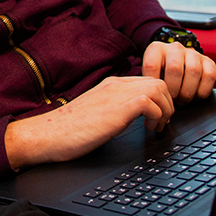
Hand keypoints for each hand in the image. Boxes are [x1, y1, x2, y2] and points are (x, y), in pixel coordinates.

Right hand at [4, 76, 173, 169]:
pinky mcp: (115, 111)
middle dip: (168, 104)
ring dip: (165, 109)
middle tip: (161, 124)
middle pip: (158, 81)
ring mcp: (115, 96)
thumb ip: (114, 108)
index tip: (157, 118)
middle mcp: (115, 86)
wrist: (47, 135)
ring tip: (156, 127)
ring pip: (158, 88)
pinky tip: (147, 129)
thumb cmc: (67, 130)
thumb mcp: (97, 113)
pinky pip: (149, 102)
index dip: (160, 99)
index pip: (148, 80)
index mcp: (111, 85)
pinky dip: (156, 116)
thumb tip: (131, 117)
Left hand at [141, 41, 215, 103]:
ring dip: (188, 92)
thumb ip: (148, 85)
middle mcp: (175, 48)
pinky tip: (194, 96)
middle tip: (172, 100)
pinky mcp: (208, 62)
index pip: (151, 66)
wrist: (178, 67)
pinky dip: (202, 91)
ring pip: (194, 71)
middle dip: (173, 90)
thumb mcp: (150, 77)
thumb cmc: (161, 76)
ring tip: (182, 100)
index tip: (158, 94)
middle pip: (175, 68)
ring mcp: (193, 53)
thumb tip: (150, 102)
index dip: (155, 85)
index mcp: (156, 49)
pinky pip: (209, 76)